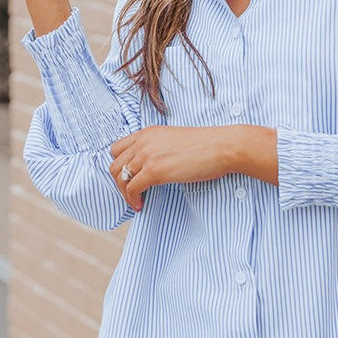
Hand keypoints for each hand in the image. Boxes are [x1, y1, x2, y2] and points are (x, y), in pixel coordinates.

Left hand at [109, 124, 235, 210]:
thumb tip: (154, 167)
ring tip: (137, 201)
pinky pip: (132, 188)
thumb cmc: (208, 146)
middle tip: (132, 193)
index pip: (117, 148)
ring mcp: (148, 155)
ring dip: (125, 193)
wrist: (223, 146)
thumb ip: (160, 149)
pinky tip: (141, 204)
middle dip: (119, 182)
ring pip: (120, 177)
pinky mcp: (155, 170)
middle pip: (114, 164)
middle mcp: (144, 141)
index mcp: (148, 132)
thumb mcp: (175, 141)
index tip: (130, 178)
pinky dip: (133, 199)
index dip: (120, 166)